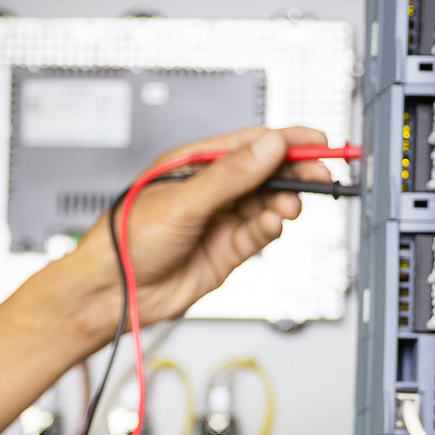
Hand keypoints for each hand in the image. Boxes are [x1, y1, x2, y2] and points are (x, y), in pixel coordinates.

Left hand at [57, 125, 338, 339]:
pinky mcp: (225, 251)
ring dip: (283, 203)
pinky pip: (258, 234)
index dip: (286, 141)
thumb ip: (231, 175)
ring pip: (266, 204)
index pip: (250, 144)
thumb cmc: (127, 240)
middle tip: (321, 175)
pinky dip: (271, 228)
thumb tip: (269, 146)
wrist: (113, 292)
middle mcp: (210, 190)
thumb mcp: (182, 201)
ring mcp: (219, 221)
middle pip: (265, 173)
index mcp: (194, 164)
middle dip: (294, 173)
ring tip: (289, 207)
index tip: (316, 143)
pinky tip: (274, 224)